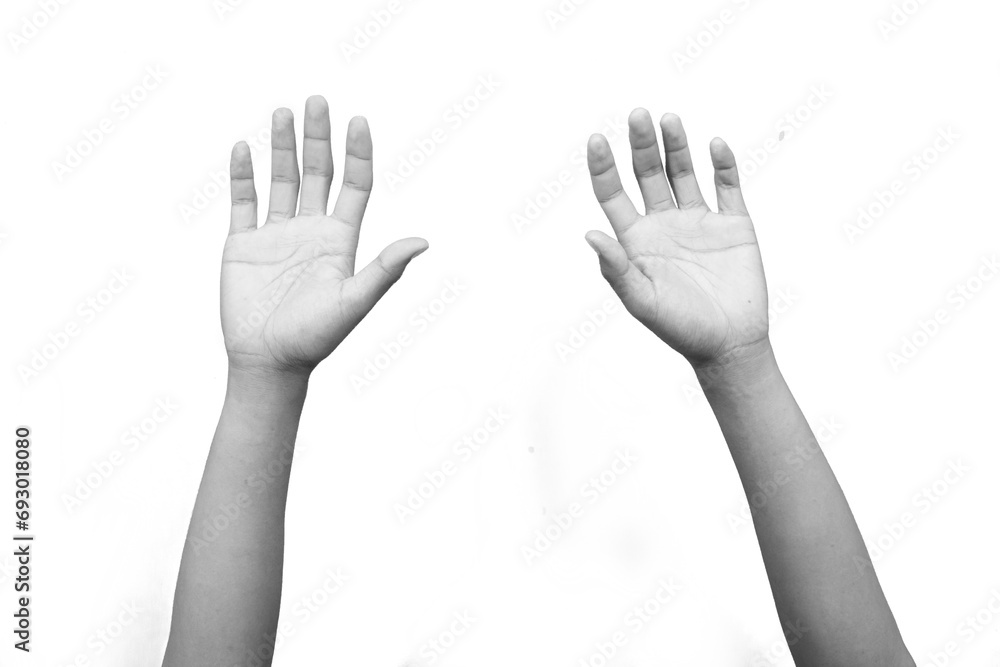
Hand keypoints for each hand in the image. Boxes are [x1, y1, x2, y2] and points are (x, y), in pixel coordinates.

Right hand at [222, 95, 427, 376]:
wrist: (268, 363)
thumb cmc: (315, 338)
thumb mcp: (354, 301)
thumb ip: (385, 269)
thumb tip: (424, 242)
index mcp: (340, 240)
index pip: (354, 186)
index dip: (357, 153)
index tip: (358, 120)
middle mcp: (311, 231)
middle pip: (319, 173)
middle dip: (318, 137)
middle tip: (317, 100)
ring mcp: (276, 235)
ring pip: (282, 180)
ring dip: (282, 146)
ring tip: (282, 112)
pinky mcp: (243, 244)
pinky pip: (243, 201)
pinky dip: (242, 174)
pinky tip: (244, 147)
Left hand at [585, 109, 768, 366]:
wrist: (729, 345)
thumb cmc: (680, 329)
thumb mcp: (641, 301)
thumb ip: (617, 269)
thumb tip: (589, 235)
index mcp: (636, 240)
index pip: (613, 194)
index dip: (603, 167)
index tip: (597, 139)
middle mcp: (664, 224)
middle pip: (648, 174)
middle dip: (642, 145)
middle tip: (637, 114)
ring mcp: (699, 221)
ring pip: (684, 172)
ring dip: (677, 145)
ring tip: (669, 118)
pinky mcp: (733, 224)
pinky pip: (727, 186)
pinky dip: (723, 164)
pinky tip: (715, 145)